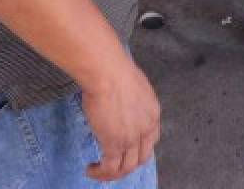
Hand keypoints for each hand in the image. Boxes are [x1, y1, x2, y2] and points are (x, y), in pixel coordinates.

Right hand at [81, 61, 160, 181]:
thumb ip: (131, 100)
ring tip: (98, 171)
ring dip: (113, 173)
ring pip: (126, 167)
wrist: (107, 72)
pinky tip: (91, 169)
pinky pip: (110, 168)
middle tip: (113, 163)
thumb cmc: (115, 70)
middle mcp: (146, 129)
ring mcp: (131, 138)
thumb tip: (120, 103)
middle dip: (128, 164)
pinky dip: (101, 173)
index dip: (139, 147)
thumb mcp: (133, 85)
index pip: (152, 139)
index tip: (126, 148)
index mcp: (153, 113)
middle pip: (142, 157)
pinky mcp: (114, 144)